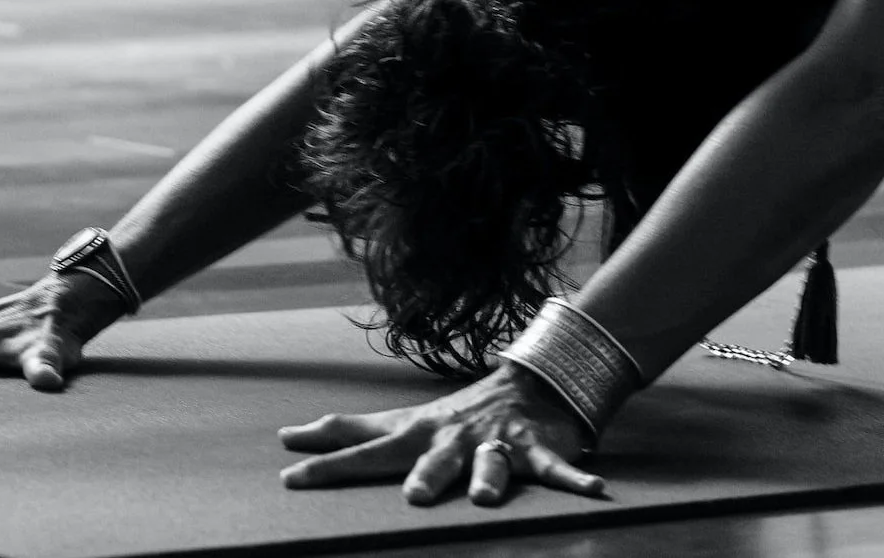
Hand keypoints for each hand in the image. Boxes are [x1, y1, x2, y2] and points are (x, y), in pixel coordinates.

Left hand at [277, 362, 609, 506]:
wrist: (526, 385)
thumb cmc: (452, 417)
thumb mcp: (400, 422)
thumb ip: (348, 431)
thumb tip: (288, 437)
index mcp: (418, 435)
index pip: (366, 451)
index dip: (330, 466)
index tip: (290, 479)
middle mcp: (454, 438)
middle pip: (434, 458)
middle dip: (425, 475)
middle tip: (413, 498)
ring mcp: (497, 443)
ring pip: (493, 463)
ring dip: (490, 477)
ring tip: (486, 496)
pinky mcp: (537, 450)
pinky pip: (557, 469)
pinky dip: (576, 481)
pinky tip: (595, 492)